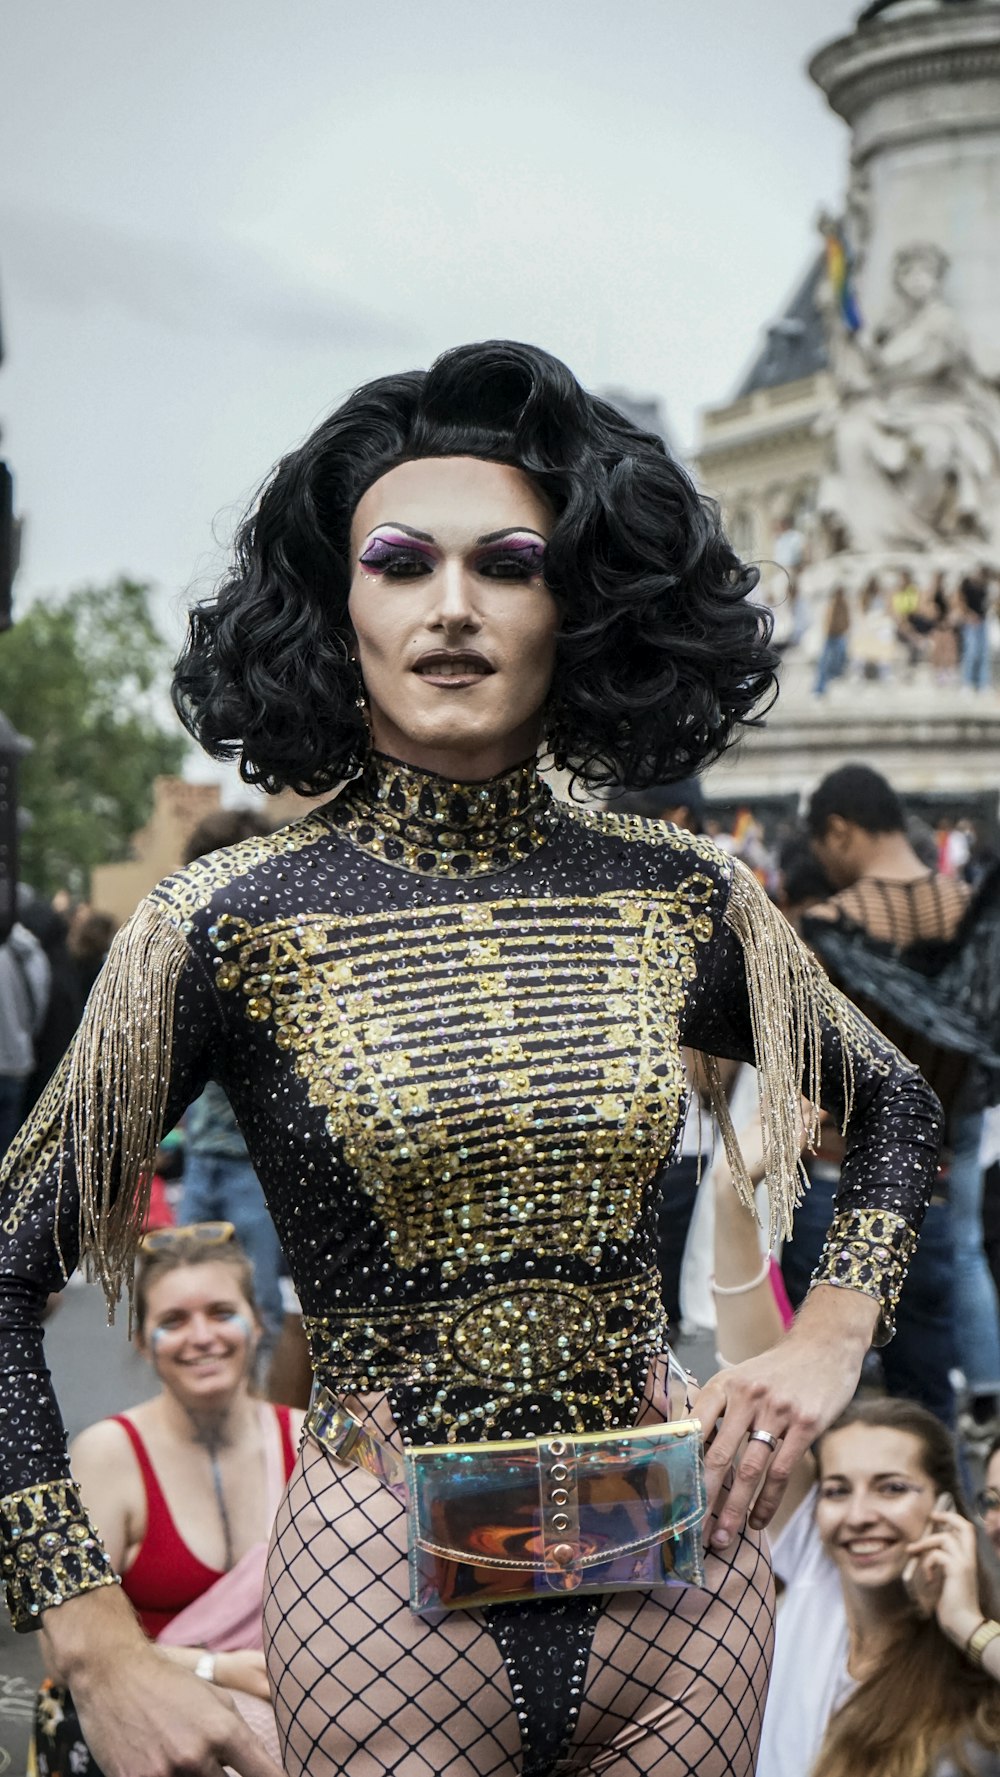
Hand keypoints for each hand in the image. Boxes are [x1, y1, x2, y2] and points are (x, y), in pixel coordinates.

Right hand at [42, 1590, 280, 1776]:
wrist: (112, 1674)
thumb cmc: (169, 1683)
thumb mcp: (215, 1698)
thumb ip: (238, 1734)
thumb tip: (260, 1766)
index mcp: (222, 1731)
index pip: (263, 1773)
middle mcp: (195, 1756)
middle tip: (220, 1766)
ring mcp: (163, 1775)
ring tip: (192, 1762)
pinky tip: (166, 1766)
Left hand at [691, 1285, 875, 1551]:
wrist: (824, 1345)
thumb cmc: (776, 1370)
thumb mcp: (740, 1377)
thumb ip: (716, 1409)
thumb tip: (686, 1449)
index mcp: (725, 1384)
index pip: (694, 1429)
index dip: (681, 1465)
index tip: (672, 1497)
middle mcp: (748, 1396)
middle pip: (720, 1457)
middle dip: (705, 1499)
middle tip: (694, 1532)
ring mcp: (778, 1410)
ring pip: (750, 1470)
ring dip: (734, 1509)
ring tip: (724, 1536)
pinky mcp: (806, 1424)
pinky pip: (781, 1471)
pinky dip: (768, 1501)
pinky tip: (758, 1520)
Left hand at [905, 1510, 983, 1649]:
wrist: (965, 1626)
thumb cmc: (954, 1608)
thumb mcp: (947, 1581)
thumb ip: (942, 1567)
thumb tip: (927, 1555)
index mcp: (968, 1561)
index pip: (968, 1532)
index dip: (954, 1519)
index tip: (937, 1517)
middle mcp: (969, 1560)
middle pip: (965, 1527)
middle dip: (947, 1516)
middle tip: (932, 1516)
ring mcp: (964, 1564)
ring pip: (946, 1538)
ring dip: (925, 1543)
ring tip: (912, 1552)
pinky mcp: (956, 1571)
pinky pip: (937, 1555)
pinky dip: (927, 1563)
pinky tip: (928, 1579)